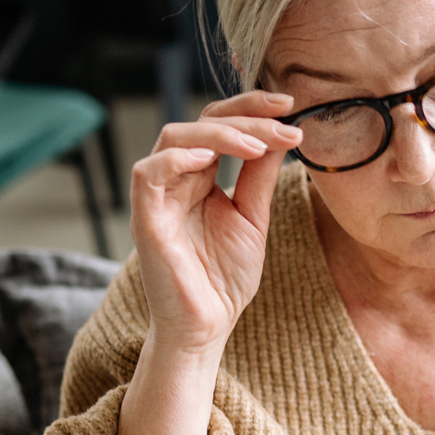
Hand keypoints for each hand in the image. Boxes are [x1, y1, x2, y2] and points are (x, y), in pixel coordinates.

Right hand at [128, 91, 303, 357]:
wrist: (206, 327)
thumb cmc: (225, 280)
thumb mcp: (253, 217)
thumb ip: (259, 176)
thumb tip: (283, 133)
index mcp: (201, 177)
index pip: (219, 124)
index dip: (251, 109)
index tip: (289, 106)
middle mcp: (177, 179)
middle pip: (201, 122)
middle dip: (245, 116)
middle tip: (284, 121)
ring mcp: (158, 196)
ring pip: (175, 137)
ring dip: (220, 134)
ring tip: (258, 145)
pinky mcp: (145, 217)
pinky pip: (149, 171)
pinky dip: (179, 158)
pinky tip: (212, 161)